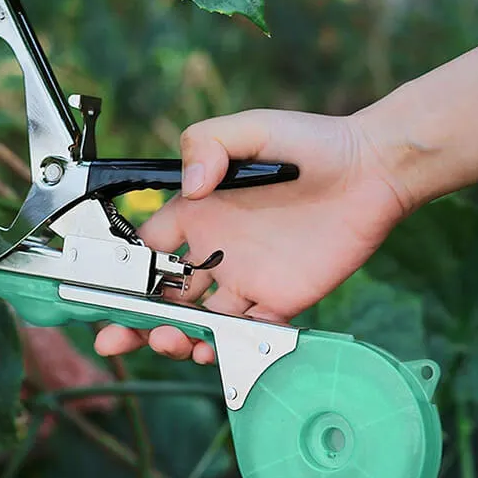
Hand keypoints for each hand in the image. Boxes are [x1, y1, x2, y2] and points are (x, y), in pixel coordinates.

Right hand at [94, 109, 409, 363]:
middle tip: (116, 339)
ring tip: (172, 342)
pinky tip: (212, 349)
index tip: (104, 290)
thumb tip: (191, 189)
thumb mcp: (249, 127)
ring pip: (198, 320)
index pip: (145, 248)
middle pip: (161, 294)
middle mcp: (215, 250)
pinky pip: (248, 333)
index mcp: (197, 213)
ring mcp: (246, 278)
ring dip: (176, 336)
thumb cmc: (309, 142)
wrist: (373, 170)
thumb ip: (206, 144)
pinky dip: (227, 347)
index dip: (122, 270)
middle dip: (134, 318)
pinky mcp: (281, 299)